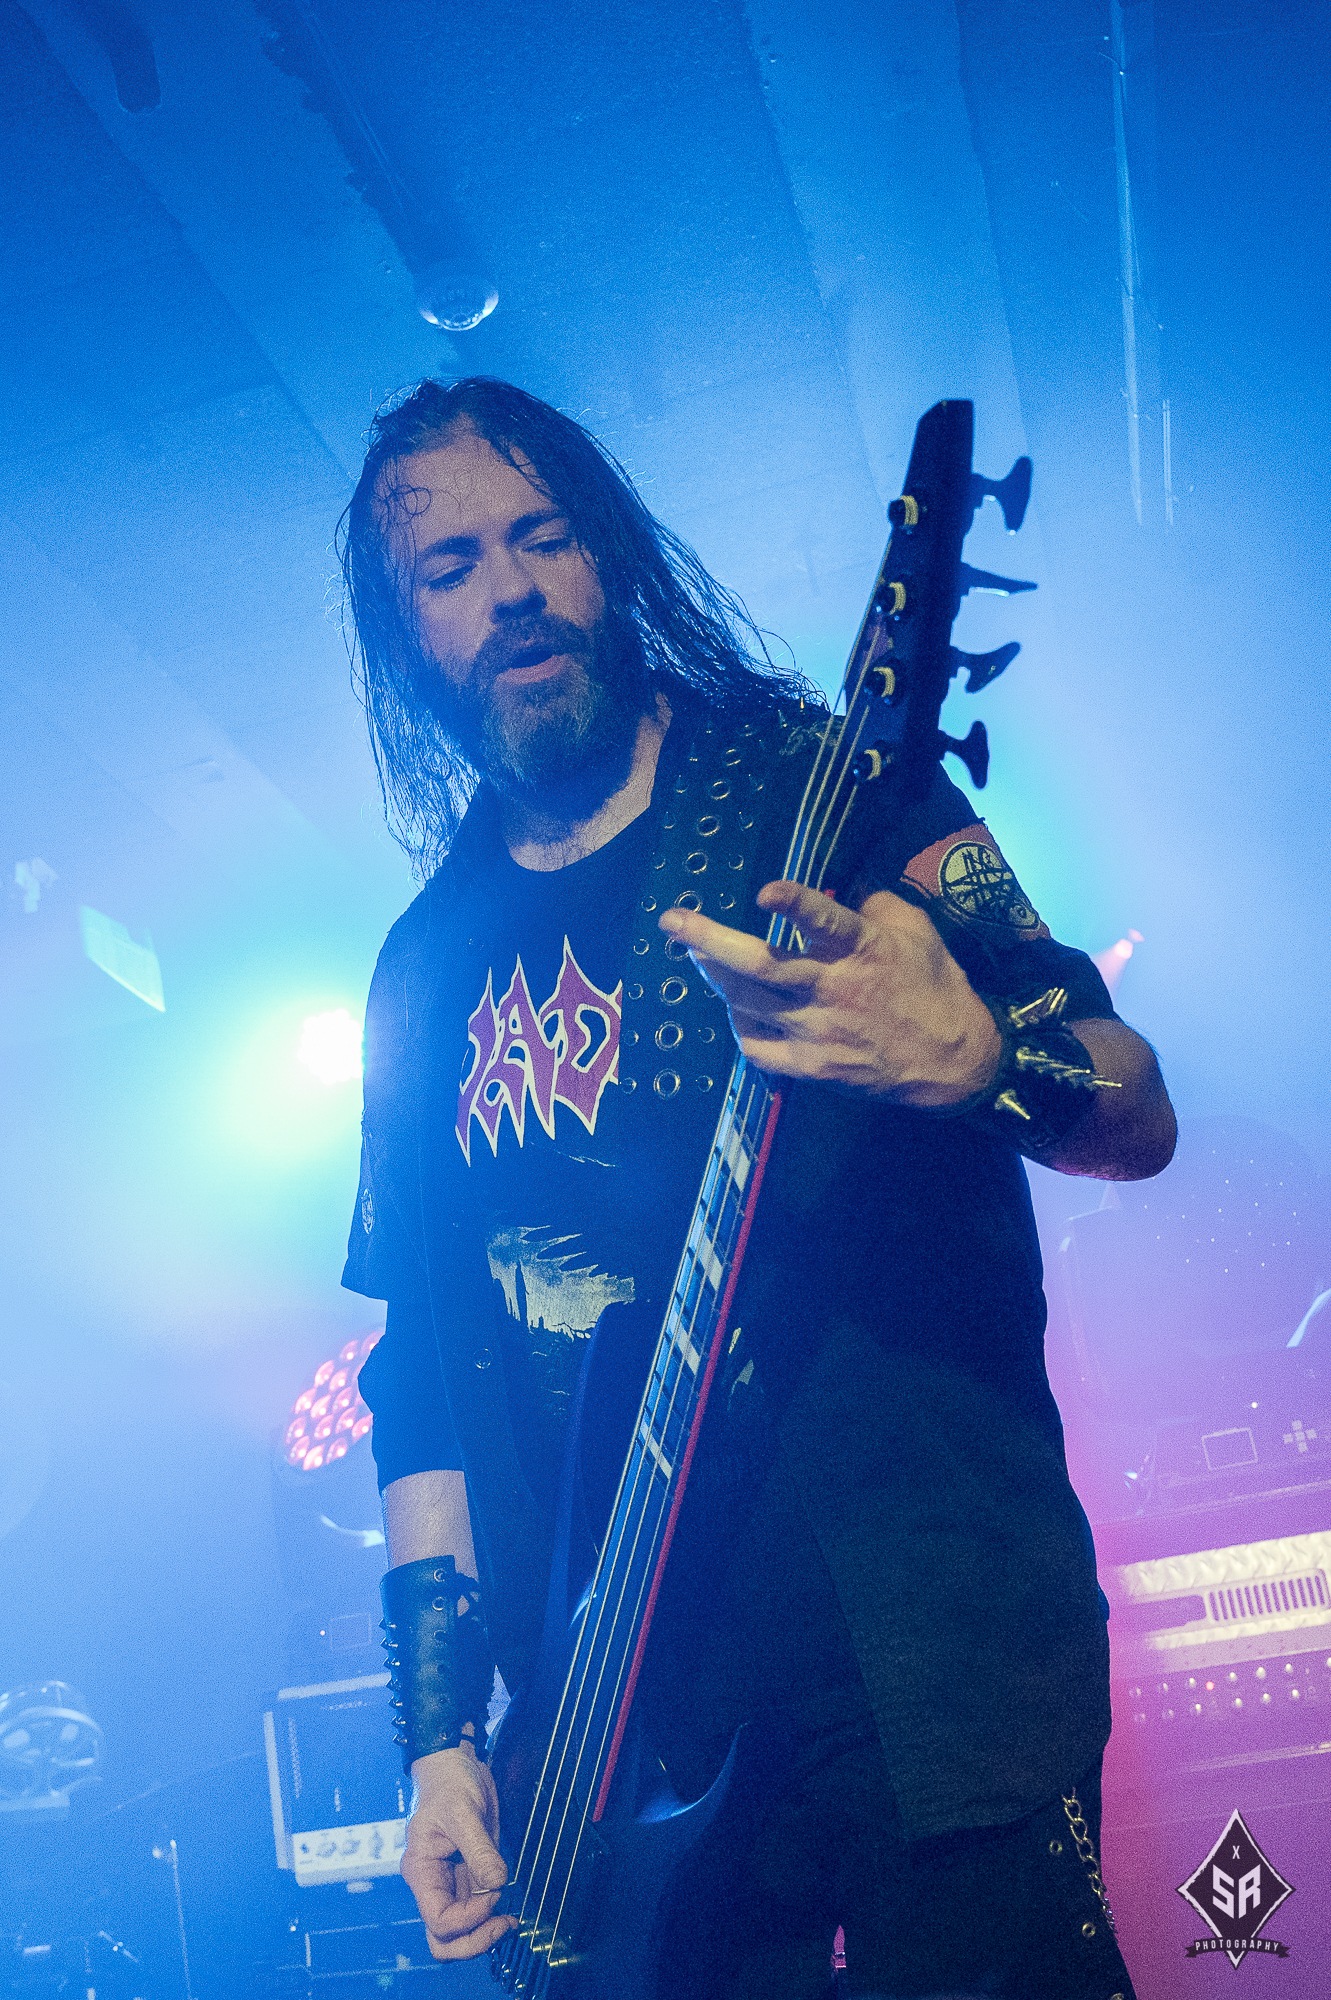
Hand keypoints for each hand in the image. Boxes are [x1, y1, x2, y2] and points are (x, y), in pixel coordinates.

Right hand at [401, 1743, 516, 1959]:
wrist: (454, 1764)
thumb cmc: (449, 1783)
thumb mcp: (463, 1811)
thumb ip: (479, 1850)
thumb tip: (497, 1884)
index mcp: (421, 1871)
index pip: (439, 1920)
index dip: (468, 1919)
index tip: (494, 1896)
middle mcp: (432, 1884)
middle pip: (443, 1941)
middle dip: (474, 1942)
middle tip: (505, 1924)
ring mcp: (449, 1883)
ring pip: (458, 1934)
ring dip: (483, 1935)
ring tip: (509, 1921)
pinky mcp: (466, 1876)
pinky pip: (473, 1912)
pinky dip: (490, 1918)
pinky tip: (508, 1908)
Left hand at [658, 878, 1000, 1106]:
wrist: (953, 1061)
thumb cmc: (934, 986)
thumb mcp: (916, 930)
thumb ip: (874, 906)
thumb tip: (842, 892)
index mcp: (862, 949)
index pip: (826, 922)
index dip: (795, 906)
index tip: (764, 892)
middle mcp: (833, 989)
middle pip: (760, 966)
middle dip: (708, 940)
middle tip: (673, 922)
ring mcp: (817, 1032)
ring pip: (747, 1003)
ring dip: (713, 976)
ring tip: (695, 953)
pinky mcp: (811, 1067)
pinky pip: (756, 1047)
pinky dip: (737, 1024)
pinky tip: (734, 1006)